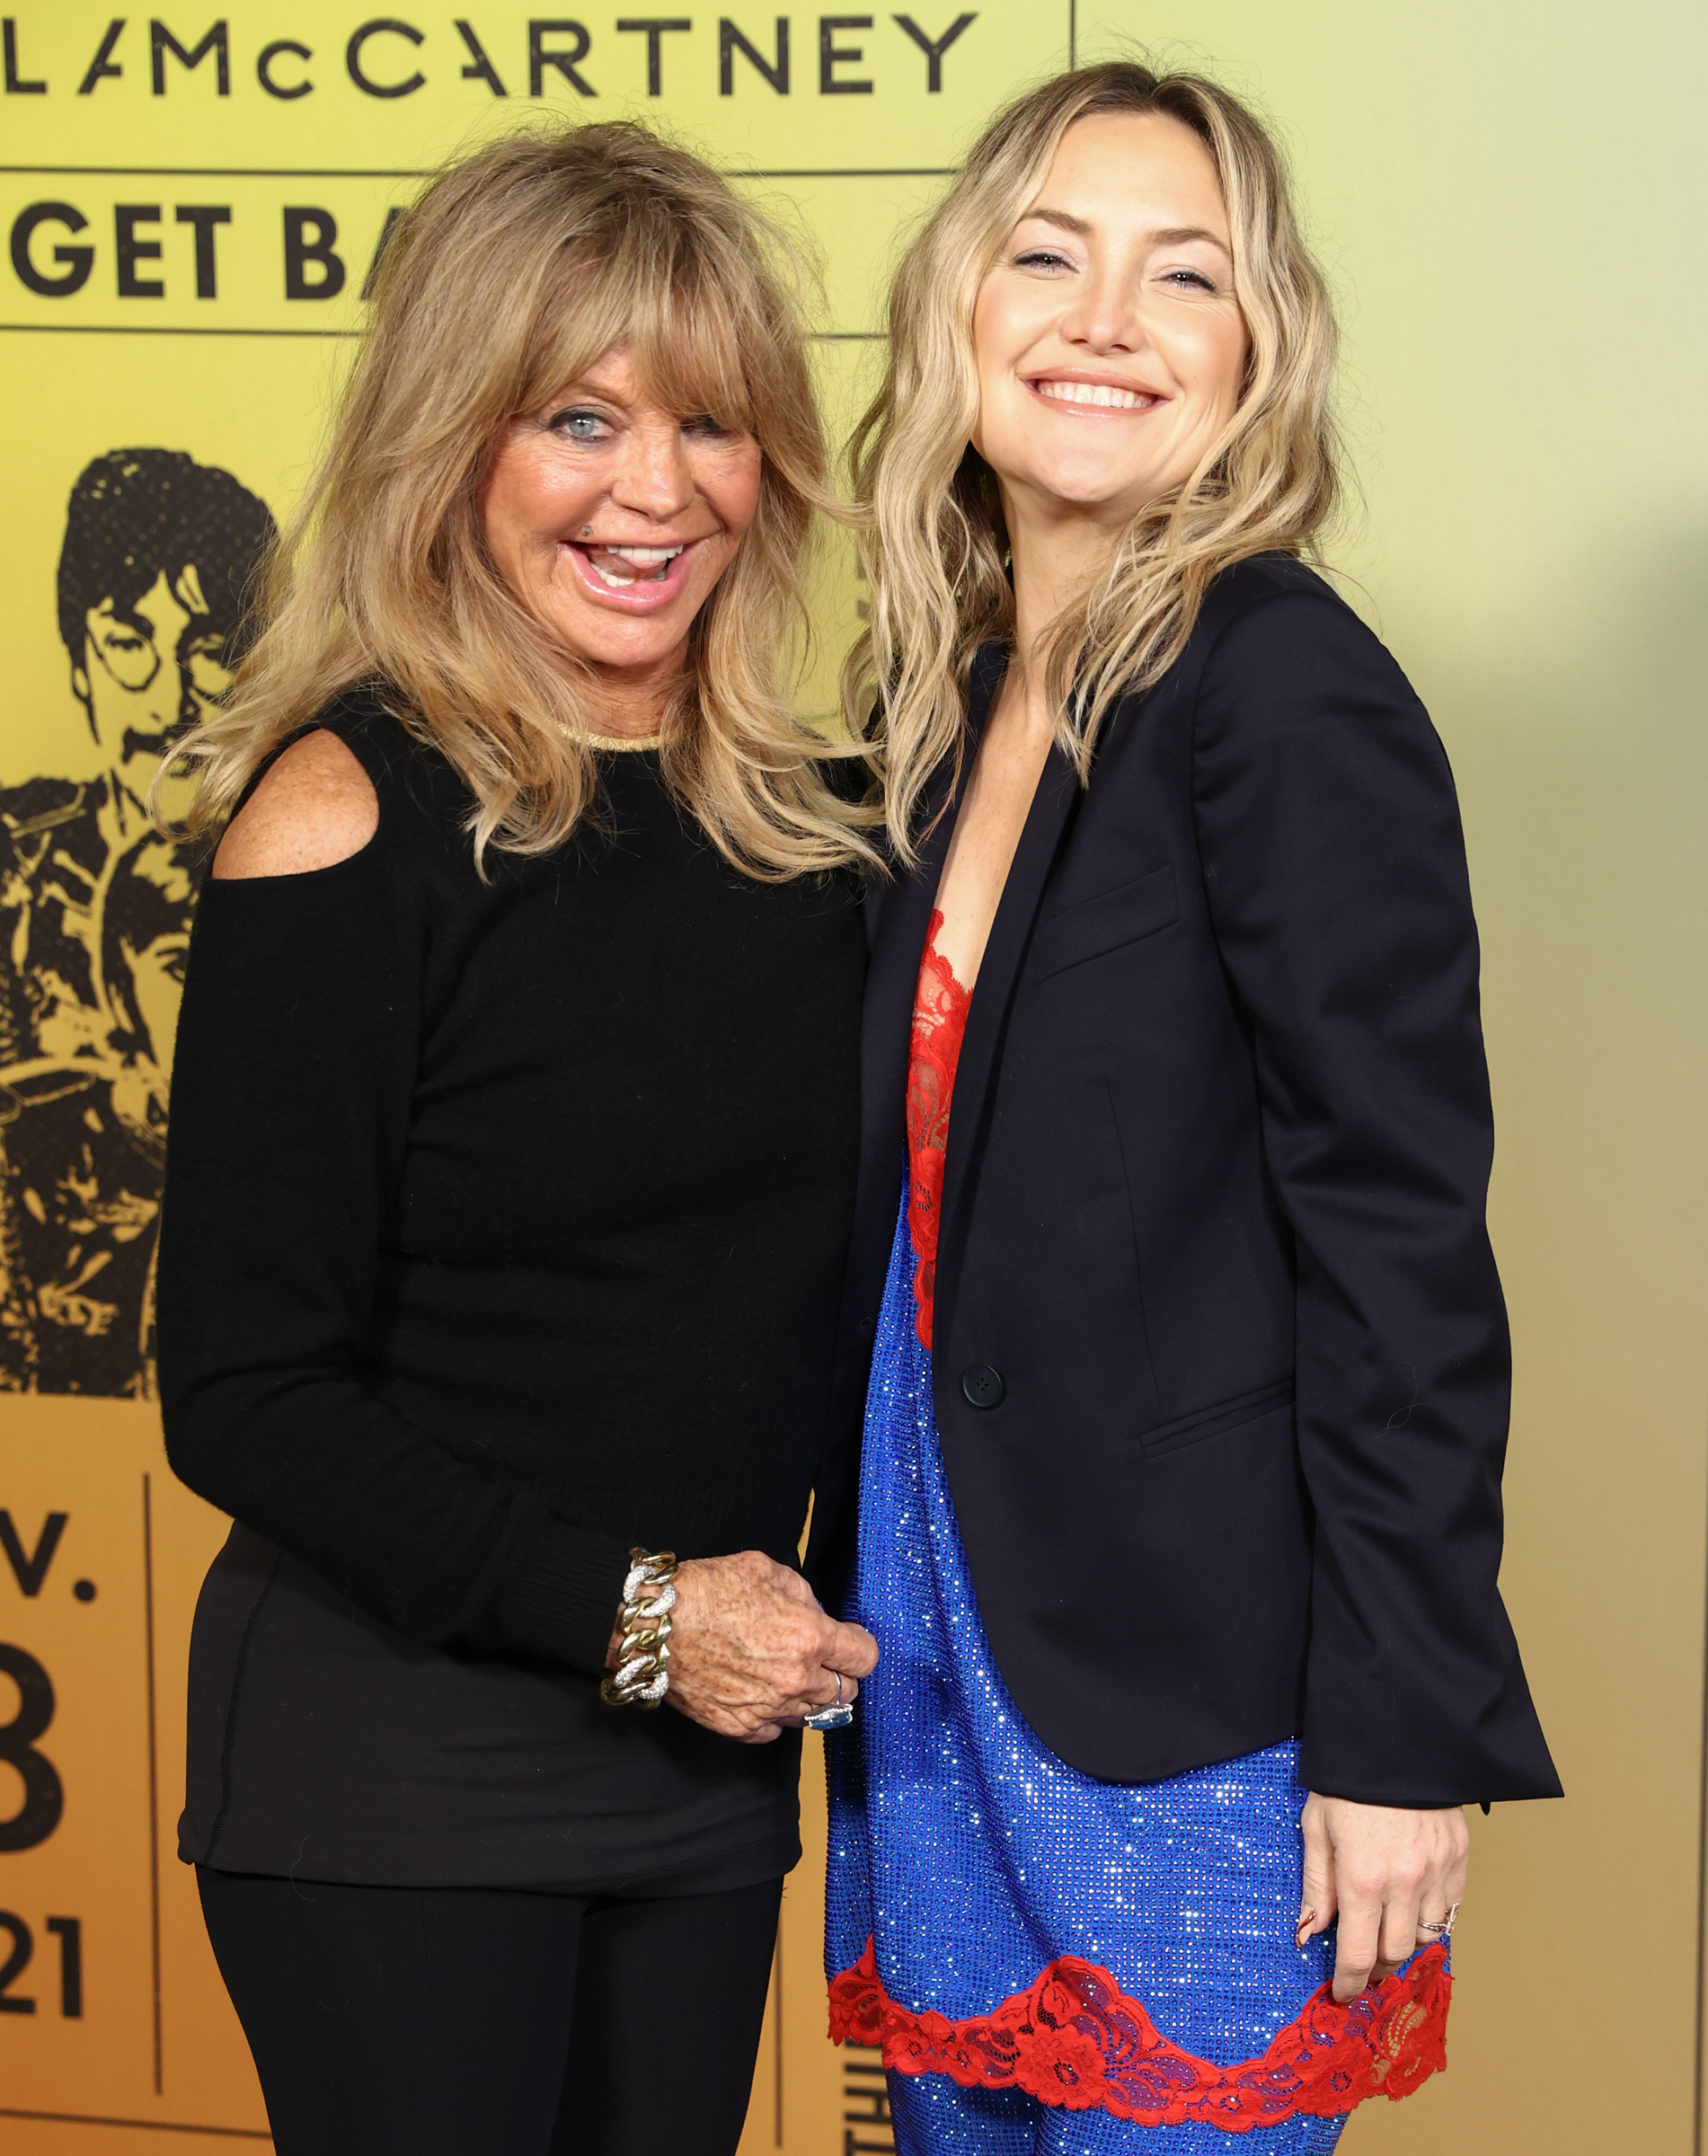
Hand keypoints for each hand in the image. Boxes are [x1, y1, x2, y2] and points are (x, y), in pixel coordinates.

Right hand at [607, 1550, 877, 1743]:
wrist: (654, 1628)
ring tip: (785, 1674)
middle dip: (837, 1674)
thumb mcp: (765, 1569)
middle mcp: (796, 1681)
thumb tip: (815, 1614)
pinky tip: (761, 1693)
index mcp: (809, 1637)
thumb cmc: (706, 1591)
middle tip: (817, 1658)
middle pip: (845, 1693)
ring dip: (807, 1697)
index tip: (848, 1641)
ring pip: (812, 1715)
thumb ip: (803, 1593)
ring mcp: (769, 1710)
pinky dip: (774, 1716)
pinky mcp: (740, 1728)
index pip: (865, 1658)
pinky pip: (775, 1731)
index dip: (858, 1646)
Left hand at [1297, 1793, 1468, 2002]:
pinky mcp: (1460, 1859)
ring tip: (1386, 1935)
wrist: (1392, 1737)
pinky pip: (1451, 1909)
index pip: (1359, 1954)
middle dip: (1376, 1969)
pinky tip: (1413, 1908)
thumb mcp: (1316, 1828)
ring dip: (1404, 1944)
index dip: (1349, 1982)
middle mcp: (1405, 1882)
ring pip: (1427, 1936)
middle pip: (1396, 1954)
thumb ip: (1316, 1886)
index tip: (1342, 1995)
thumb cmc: (1346, 1781)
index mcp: (1362, 1877)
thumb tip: (1308, 1934)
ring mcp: (1438, 1871)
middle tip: (1361, 1966)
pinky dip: (1432, 1918)